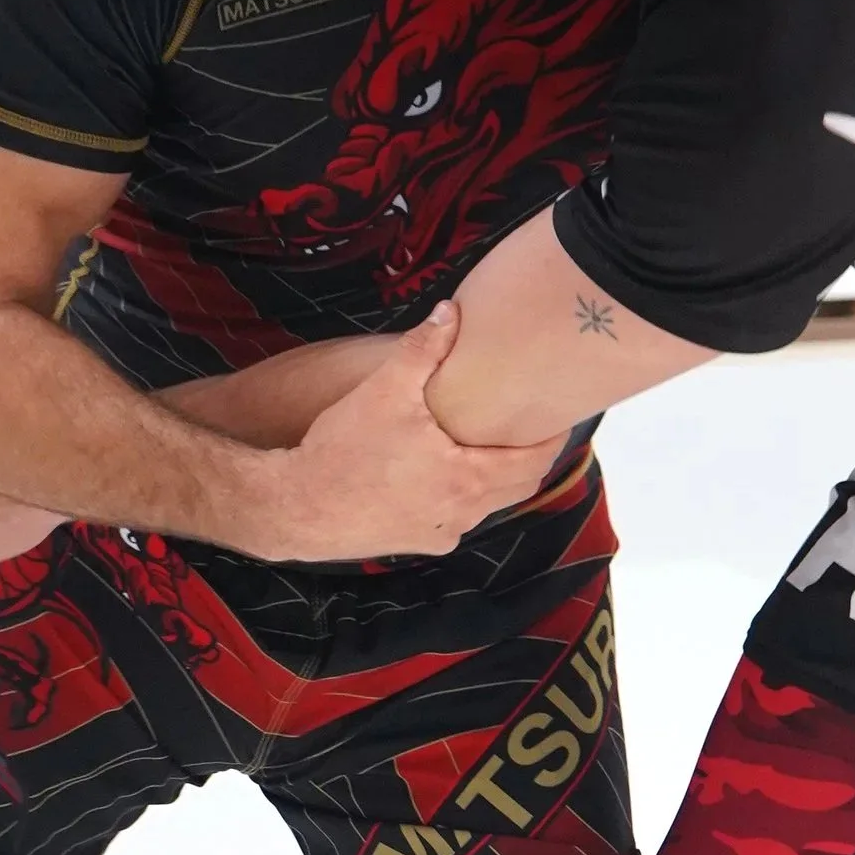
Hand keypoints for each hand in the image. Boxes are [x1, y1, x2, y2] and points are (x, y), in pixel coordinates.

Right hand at [256, 307, 563, 560]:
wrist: (297, 507)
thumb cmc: (342, 451)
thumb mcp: (384, 390)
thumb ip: (423, 347)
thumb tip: (450, 311)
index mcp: (467, 479)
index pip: (533, 463)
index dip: (551, 440)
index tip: (558, 418)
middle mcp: (463, 514)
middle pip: (517, 487)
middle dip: (526, 457)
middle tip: (528, 428)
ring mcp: (441, 533)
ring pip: (485, 504)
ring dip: (492, 477)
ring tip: (485, 444)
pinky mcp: (417, 543)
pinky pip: (454, 517)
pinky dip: (460, 494)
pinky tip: (440, 471)